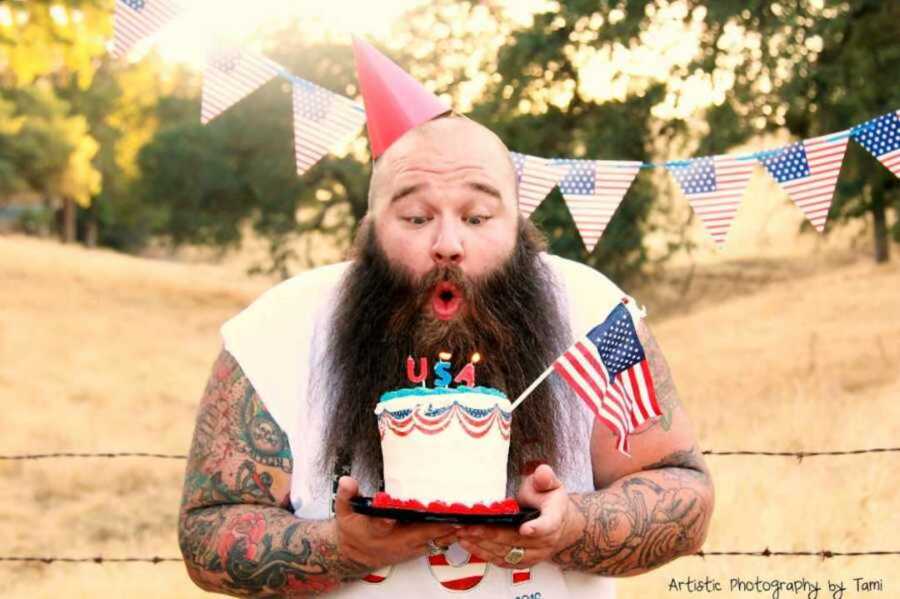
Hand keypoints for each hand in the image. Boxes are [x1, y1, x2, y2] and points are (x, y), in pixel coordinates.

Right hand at [333, 476, 458, 571]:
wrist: (358, 554)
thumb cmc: (354, 530)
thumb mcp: (344, 512)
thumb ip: (346, 495)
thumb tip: (347, 480)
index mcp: (376, 530)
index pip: (382, 524)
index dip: (391, 518)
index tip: (397, 513)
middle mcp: (397, 540)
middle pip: (422, 532)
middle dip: (439, 522)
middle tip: (458, 510)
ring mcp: (411, 546)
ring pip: (436, 538)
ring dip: (452, 528)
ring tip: (472, 514)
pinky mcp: (420, 548)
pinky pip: (441, 540)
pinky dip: (454, 531)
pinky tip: (469, 520)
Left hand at [457, 464, 574, 567]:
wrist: (560, 524)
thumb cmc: (549, 502)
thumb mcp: (550, 484)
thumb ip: (545, 477)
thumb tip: (542, 474)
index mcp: (554, 519)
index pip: (547, 525)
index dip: (537, 528)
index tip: (525, 529)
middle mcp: (545, 541)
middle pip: (516, 540)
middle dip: (491, 534)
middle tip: (470, 526)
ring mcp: (533, 554)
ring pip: (506, 553)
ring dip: (482, 544)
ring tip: (463, 533)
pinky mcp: (521, 561)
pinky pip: (501, 561)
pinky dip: (483, 553)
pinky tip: (468, 543)